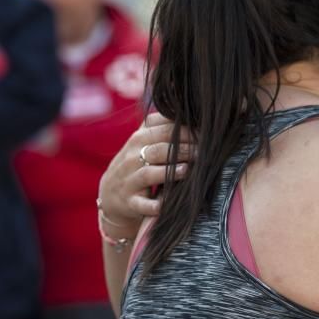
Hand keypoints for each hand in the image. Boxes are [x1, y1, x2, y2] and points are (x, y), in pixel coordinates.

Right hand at [98, 112, 194, 228]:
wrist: (110, 195)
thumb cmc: (138, 163)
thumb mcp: (144, 142)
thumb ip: (164, 126)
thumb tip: (196, 112)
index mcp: (138, 139)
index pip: (164, 129)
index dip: (187, 130)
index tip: (207, 133)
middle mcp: (131, 158)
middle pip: (159, 149)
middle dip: (184, 150)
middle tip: (204, 152)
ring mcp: (129, 180)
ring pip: (149, 174)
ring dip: (169, 173)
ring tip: (187, 170)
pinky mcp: (129, 202)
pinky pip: (142, 204)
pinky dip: (154, 205)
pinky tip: (167, 204)